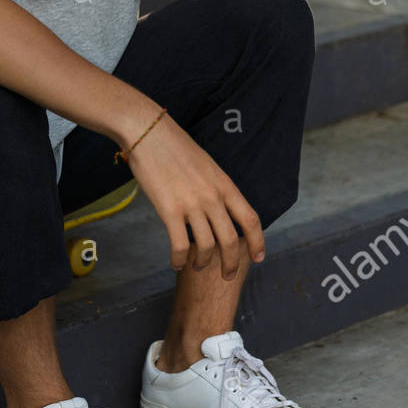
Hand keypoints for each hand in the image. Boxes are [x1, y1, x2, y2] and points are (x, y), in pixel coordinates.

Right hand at [124, 113, 264, 279]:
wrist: (149, 132)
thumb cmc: (174, 147)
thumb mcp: (206, 165)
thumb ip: (215, 188)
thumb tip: (220, 209)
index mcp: (225, 184)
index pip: (250, 219)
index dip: (257, 242)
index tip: (258, 257)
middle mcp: (212, 197)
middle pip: (230, 240)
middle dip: (231, 263)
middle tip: (227, 275)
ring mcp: (191, 205)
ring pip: (206, 247)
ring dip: (203, 263)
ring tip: (197, 266)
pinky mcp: (169, 210)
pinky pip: (179, 245)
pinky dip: (179, 260)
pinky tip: (176, 263)